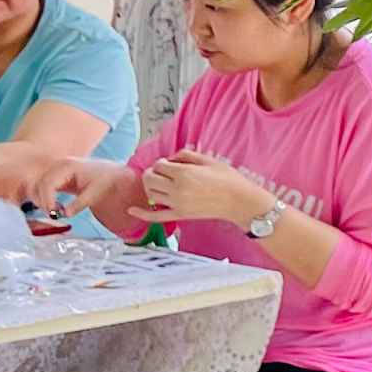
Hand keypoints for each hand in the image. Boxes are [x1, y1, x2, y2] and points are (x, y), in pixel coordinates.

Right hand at [30, 158, 100, 221]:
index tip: (52, 213)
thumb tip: (65, 214)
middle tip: (54, 215)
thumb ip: (80, 204)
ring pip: (38, 187)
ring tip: (58, 211)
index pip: (48, 182)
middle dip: (44, 201)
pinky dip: (46, 199)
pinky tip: (57, 207)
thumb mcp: (95, 194)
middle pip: (40, 184)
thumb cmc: (104, 182)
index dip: (47, 199)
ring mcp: (55, 170)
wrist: (109, 174)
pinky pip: (42, 189)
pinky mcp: (54, 177)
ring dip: (43, 201)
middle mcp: (58, 165)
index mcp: (68, 165)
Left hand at [142, 150, 275, 227]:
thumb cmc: (229, 180)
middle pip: (150, 178)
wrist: (240, 201)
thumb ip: (187, 155)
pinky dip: (142, 214)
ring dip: (150, 186)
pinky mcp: (180, 215)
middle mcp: (177, 189)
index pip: (159, 165)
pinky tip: (131, 210)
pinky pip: (156, 216)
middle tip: (160, 172)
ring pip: (150, 193)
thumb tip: (171, 158)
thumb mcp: (209, 160)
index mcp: (184, 173)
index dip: (162, 163)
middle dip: (152, 173)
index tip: (169, 163)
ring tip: (159, 184)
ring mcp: (177, 203)